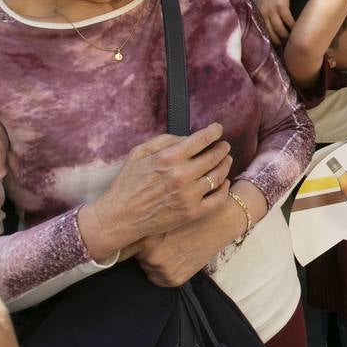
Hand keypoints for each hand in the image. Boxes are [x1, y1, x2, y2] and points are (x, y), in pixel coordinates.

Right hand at [79, 122, 230, 258]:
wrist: (120, 217)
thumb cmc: (127, 183)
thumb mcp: (139, 153)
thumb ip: (165, 140)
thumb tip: (188, 138)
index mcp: (169, 158)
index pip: (201, 139)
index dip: (214, 131)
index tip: (218, 129)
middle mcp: (182, 175)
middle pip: (214, 156)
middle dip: (222, 148)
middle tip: (224, 146)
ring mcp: (189, 195)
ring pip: (219, 176)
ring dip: (225, 165)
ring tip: (226, 160)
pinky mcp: (192, 213)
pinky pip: (218, 199)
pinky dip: (224, 189)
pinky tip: (224, 182)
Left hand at [135, 198, 234, 286]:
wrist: (219, 222)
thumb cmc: (191, 215)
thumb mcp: (165, 216)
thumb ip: (144, 224)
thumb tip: (122, 230)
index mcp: (146, 240)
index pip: (125, 247)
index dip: (130, 242)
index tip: (134, 239)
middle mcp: (152, 258)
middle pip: (137, 257)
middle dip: (145, 250)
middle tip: (161, 240)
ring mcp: (163, 271)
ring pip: (147, 268)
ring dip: (154, 261)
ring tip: (170, 247)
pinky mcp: (174, 280)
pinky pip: (159, 279)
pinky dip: (164, 271)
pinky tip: (175, 257)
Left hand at [255, 0, 293, 44]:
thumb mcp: (263, 0)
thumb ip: (264, 12)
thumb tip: (269, 24)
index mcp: (258, 13)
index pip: (263, 32)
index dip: (270, 41)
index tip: (276, 46)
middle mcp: (263, 14)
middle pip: (271, 34)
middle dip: (278, 42)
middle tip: (285, 47)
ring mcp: (271, 10)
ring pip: (279, 30)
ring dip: (286, 36)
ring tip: (292, 40)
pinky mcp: (281, 6)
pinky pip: (287, 21)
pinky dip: (292, 27)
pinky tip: (296, 29)